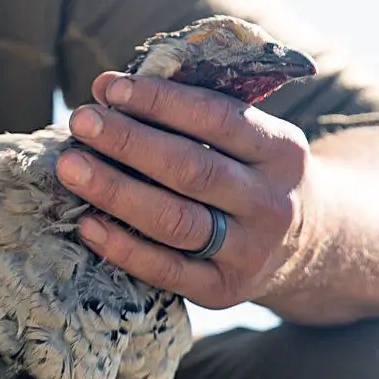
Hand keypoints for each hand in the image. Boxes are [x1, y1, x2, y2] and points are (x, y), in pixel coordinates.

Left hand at [55, 71, 312, 307]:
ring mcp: (250, 252)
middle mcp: (272, 203)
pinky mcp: (224, 290)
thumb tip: (106, 88)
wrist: (308, 244)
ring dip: (116, 191)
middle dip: (129, 142)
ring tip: (71, 167)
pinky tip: (86, 223)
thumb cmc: (251, 173)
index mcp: (282, 151)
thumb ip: (188, 111)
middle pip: (192, 169)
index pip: (218, 118)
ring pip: (175, 222)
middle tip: (81, 121)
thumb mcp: (247, 137)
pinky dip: (122, 247)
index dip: (161, 101)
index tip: (110, 87)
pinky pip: (166, 271)